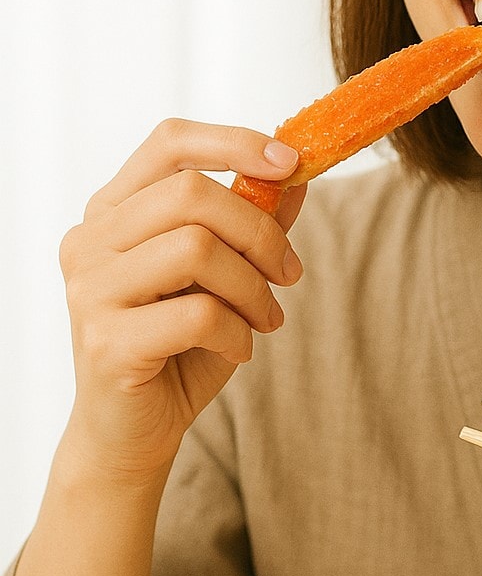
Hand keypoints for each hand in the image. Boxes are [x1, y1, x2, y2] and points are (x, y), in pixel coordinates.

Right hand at [58, 119, 306, 483]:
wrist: (132, 433)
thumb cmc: (179, 346)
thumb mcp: (223, 276)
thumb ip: (251, 222)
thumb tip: (297, 172)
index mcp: (112, 211)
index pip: (170, 143)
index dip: (234, 142)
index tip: (290, 161)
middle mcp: (90, 240)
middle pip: (192, 194)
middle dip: (259, 232)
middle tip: (289, 274)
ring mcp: (90, 290)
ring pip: (197, 248)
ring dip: (253, 287)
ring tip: (264, 318)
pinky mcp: (106, 341)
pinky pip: (198, 314)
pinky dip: (237, 333)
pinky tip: (237, 349)